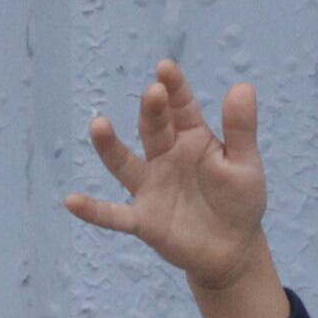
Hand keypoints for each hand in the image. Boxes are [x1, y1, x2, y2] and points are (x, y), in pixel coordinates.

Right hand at [66, 61, 292, 317]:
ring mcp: (150, 186)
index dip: (174, 88)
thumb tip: (243, 85)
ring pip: (125, 163)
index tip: (165, 67)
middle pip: (154, 129)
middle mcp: (165, 157)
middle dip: (152, 110)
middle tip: (153, 91)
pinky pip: (114, 214)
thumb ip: (241, 129)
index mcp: (192, 138)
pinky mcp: (143, 219)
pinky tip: (72, 201)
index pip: (180, 107)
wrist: (233, 249)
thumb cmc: (239, 201)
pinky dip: (94, 210)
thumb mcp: (245, 164)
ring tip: (99, 125)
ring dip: (110, 146)